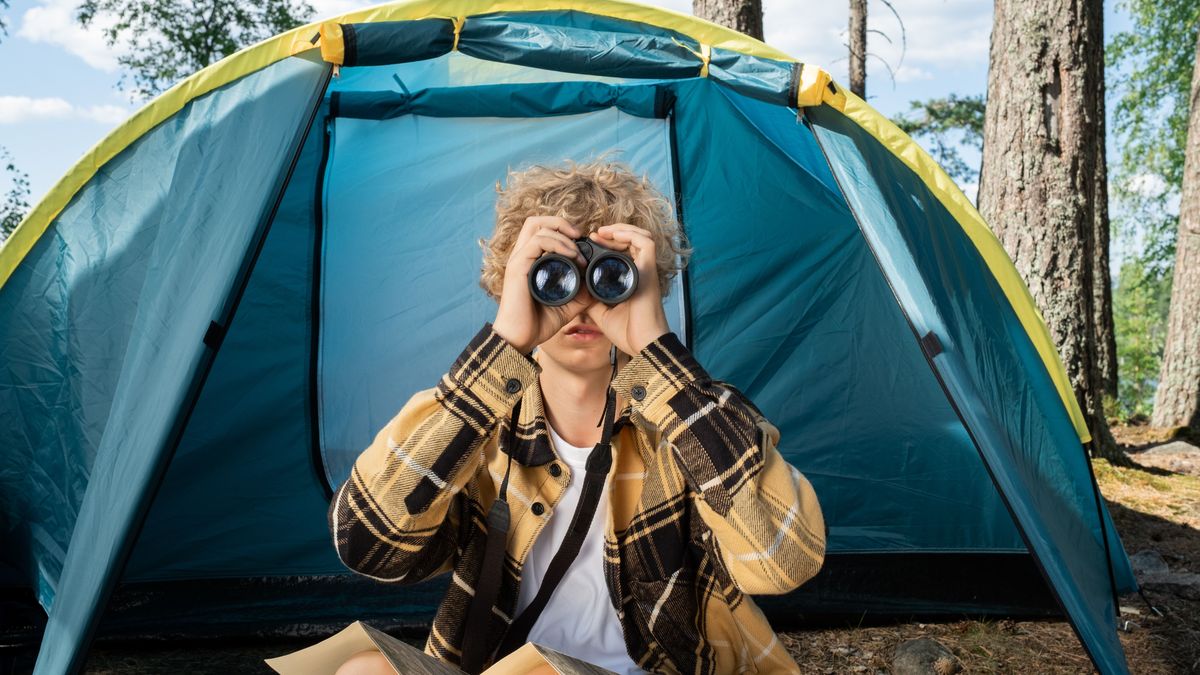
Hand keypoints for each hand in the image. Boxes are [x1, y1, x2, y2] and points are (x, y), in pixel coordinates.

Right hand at [492, 216, 594, 352]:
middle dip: (561, 223)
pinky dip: (557, 244)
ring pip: (537, 226)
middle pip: (536, 221)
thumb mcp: (567, 304)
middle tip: (580, 236)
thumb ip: (581, 292)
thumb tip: (598, 283)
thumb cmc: (537, 323)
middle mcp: (522, 257)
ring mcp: (518, 260)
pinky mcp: (517, 267)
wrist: (520, 339)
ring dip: (563, 235)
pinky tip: (572, 256)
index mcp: (530, 262)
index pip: (542, 231)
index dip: (563, 230)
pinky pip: (537, 242)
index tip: (583, 243)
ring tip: (578, 252)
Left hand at [585, 223, 670, 355]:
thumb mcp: (601, 312)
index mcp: (632, 278)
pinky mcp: (651, 271)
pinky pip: (646, 243)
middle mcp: (641, 271)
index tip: (590, 242)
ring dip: (621, 230)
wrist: (643, 345)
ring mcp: (647, 270)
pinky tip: (613, 235)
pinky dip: (630, 234)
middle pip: (632, 240)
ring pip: (641, 236)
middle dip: (612, 233)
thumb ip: (591, 299)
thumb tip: (575, 290)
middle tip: (594, 234)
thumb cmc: (628, 333)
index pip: (624, 251)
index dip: (608, 243)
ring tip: (603, 231)